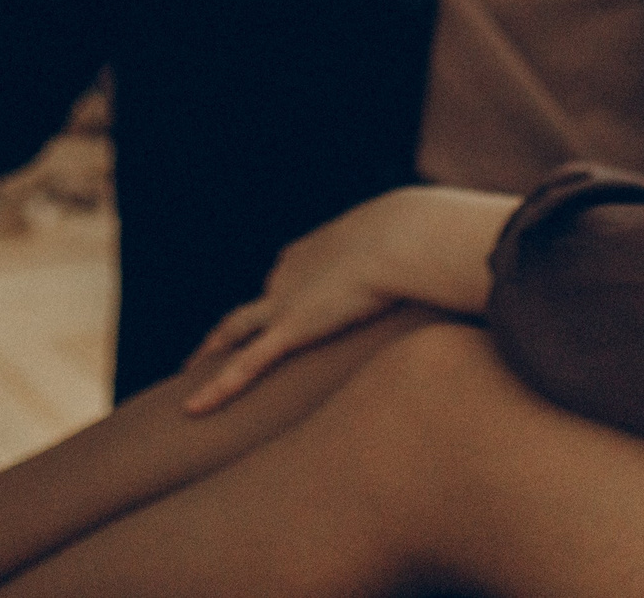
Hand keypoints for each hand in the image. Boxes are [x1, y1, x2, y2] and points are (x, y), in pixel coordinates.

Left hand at [181, 185, 518, 415]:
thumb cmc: (418, 239)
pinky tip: (193, 409)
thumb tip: (454, 268)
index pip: (286, 277)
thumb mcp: (415, 249)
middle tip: (214, 346)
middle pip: (251, 307)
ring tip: (189, 375)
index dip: (279, 299)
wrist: (405, 236)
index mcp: (311, 252)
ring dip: (211, 354)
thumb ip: (421, 265)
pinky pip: (245, 365)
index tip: (276, 315)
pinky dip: (219, 387)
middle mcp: (288, 275)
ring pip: (234, 333)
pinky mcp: (289, 330)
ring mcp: (284, 303)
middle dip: (232, 328)